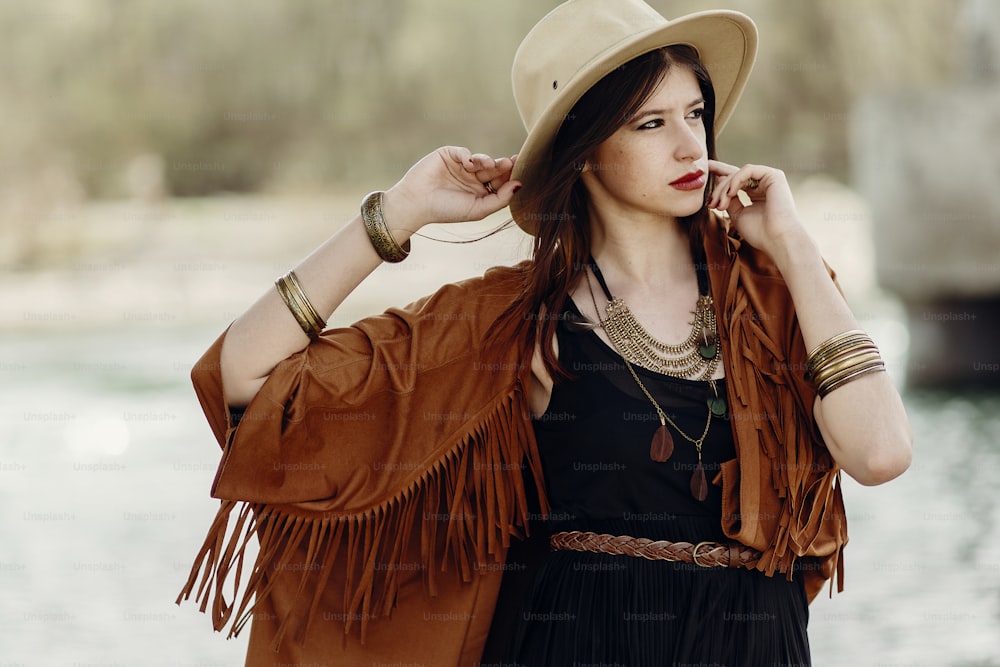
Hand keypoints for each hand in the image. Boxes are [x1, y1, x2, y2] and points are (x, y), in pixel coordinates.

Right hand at [381, 146, 520, 232]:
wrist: (416, 203)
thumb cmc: (447, 210)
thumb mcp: (478, 209)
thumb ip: (500, 199)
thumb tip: (520, 184)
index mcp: (479, 192)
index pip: (499, 182)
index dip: (509, 176)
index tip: (521, 171)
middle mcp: (471, 178)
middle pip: (493, 169)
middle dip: (502, 166)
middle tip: (510, 162)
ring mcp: (460, 166)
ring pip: (481, 159)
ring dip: (487, 161)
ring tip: (491, 165)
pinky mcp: (448, 155)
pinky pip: (464, 152)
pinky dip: (469, 156)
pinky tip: (469, 164)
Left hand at [706, 160, 811, 261]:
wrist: (777, 240)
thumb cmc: (759, 232)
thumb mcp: (737, 214)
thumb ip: (729, 198)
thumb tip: (719, 180)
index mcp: (757, 193)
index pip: (736, 180)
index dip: (720, 173)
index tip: (706, 169)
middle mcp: (764, 184)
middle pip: (734, 176)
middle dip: (719, 188)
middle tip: (710, 203)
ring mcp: (769, 178)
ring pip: (738, 174)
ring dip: (725, 188)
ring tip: (720, 205)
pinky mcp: (774, 175)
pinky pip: (747, 170)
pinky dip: (735, 180)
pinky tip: (730, 193)